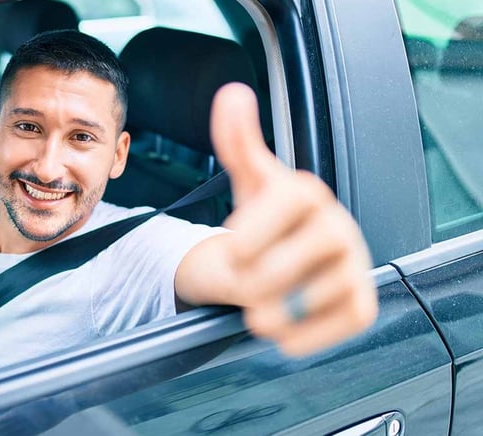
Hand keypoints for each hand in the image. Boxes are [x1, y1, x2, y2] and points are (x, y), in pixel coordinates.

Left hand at [211, 82, 377, 355]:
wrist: (293, 261)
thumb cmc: (268, 220)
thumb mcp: (249, 181)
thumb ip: (237, 142)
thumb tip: (232, 94)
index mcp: (308, 192)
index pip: (275, 210)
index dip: (247, 234)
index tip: (234, 246)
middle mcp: (339, 227)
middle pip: (274, 269)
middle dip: (246, 281)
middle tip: (247, 277)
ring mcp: (355, 268)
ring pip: (294, 305)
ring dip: (264, 311)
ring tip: (264, 298)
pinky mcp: (362, 307)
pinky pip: (321, 332)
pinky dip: (291, 336)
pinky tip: (285, 320)